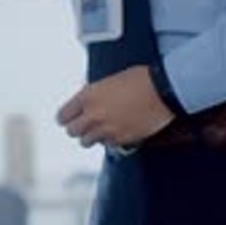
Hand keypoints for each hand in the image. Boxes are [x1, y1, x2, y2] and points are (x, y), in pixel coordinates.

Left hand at [56, 65, 174, 148]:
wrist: (162, 91)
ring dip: (91, 136)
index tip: (67, 118)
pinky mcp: (121, 140)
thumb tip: (87, 101)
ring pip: (86, 142)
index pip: (63, 115)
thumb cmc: (140, 80)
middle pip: (71, 132)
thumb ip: (94, 94)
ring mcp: (107, 130)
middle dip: (77, 128)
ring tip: (99, 129)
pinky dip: (108, 140)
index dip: (65, 117)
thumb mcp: (109, 81)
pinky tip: (116, 130)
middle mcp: (94, 115)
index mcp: (88, 96)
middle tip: (83, 124)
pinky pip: (107, 145)